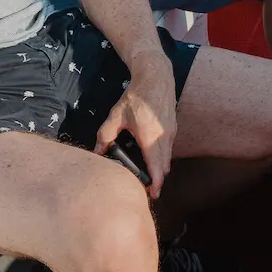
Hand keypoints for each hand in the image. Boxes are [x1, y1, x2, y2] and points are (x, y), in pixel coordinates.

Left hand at [93, 53, 175, 198]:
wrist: (156, 76)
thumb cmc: (136, 97)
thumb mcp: (116, 116)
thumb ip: (105, 136)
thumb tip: (98, 152)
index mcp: (150, 138)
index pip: (156, 168)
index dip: (156, 183)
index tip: (152, 194)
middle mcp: (164, 137)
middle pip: (164, 166)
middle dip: (157, 179)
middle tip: (147, 189)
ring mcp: (171, 132)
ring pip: (168, 157)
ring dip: (160, 168)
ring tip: (149, 175)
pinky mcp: (173, 127)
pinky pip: (169, 148)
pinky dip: (163, 157)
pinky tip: (152, 157)